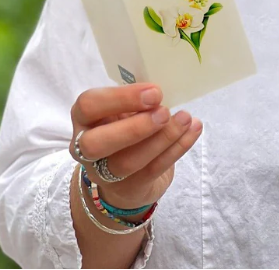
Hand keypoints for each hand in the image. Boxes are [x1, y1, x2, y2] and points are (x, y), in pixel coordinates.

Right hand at [69, 83, 202, 208]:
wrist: (125, 176)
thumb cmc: (125, 127)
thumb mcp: (124, 109)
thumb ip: (136, 100)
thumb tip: (162, 90)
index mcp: (84, 118)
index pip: (88, 106)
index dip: (120, 98)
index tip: (154, 92)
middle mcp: (86, 148)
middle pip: (96, 143)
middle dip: (134, 127)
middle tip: (165, 112)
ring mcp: (105, 173)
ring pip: (128, 161)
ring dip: (162, 138)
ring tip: (185, 119)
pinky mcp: (130, 187)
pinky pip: (153, 169)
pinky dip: (177, 148)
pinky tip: (193, 130)